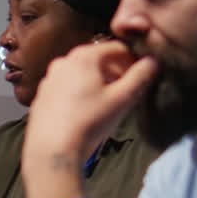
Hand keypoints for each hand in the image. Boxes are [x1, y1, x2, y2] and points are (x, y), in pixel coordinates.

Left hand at [22, 41, 156, 197]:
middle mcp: (62, 61)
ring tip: (109, 103)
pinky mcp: (42, 95)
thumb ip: (140, 77)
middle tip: (128, 91)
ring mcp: (49, 78)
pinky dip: (80, 91)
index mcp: (82, 57)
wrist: (53, 150)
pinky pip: (67, 86)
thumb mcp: (122, 99)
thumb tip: (154, 61)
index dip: (133, 60)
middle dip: (115, 71)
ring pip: (81, 73)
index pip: (116, 47)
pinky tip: (88, 111)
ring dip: (98, 82)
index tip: (142, 76)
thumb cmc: (89, 122)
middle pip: (97, 59)